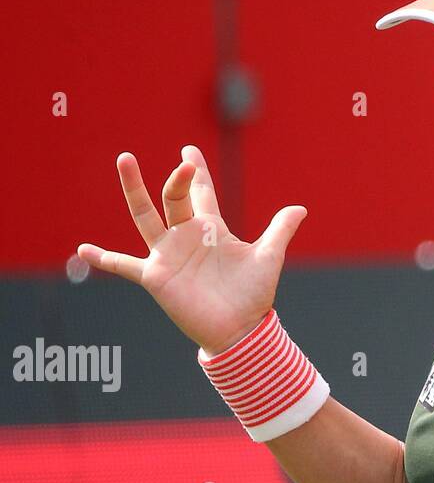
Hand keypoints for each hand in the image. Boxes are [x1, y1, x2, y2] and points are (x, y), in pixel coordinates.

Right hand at [76, 145, 307, 353]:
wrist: (241, 331)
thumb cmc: (254, 296)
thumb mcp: (268, 258)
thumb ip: (279, 231)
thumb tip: (301, 208)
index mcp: (211, 229)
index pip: (201, 192)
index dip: (197, 171)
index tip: (189, 151)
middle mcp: (186, 237)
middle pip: (175, 196)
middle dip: (180, 178)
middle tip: (186, 163)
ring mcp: (168, 255)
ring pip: (146, 215)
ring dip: (135, 189)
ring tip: (124, 160)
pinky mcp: (156, 277)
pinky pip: (125, 265)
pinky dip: (104, 258)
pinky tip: (83, 249)